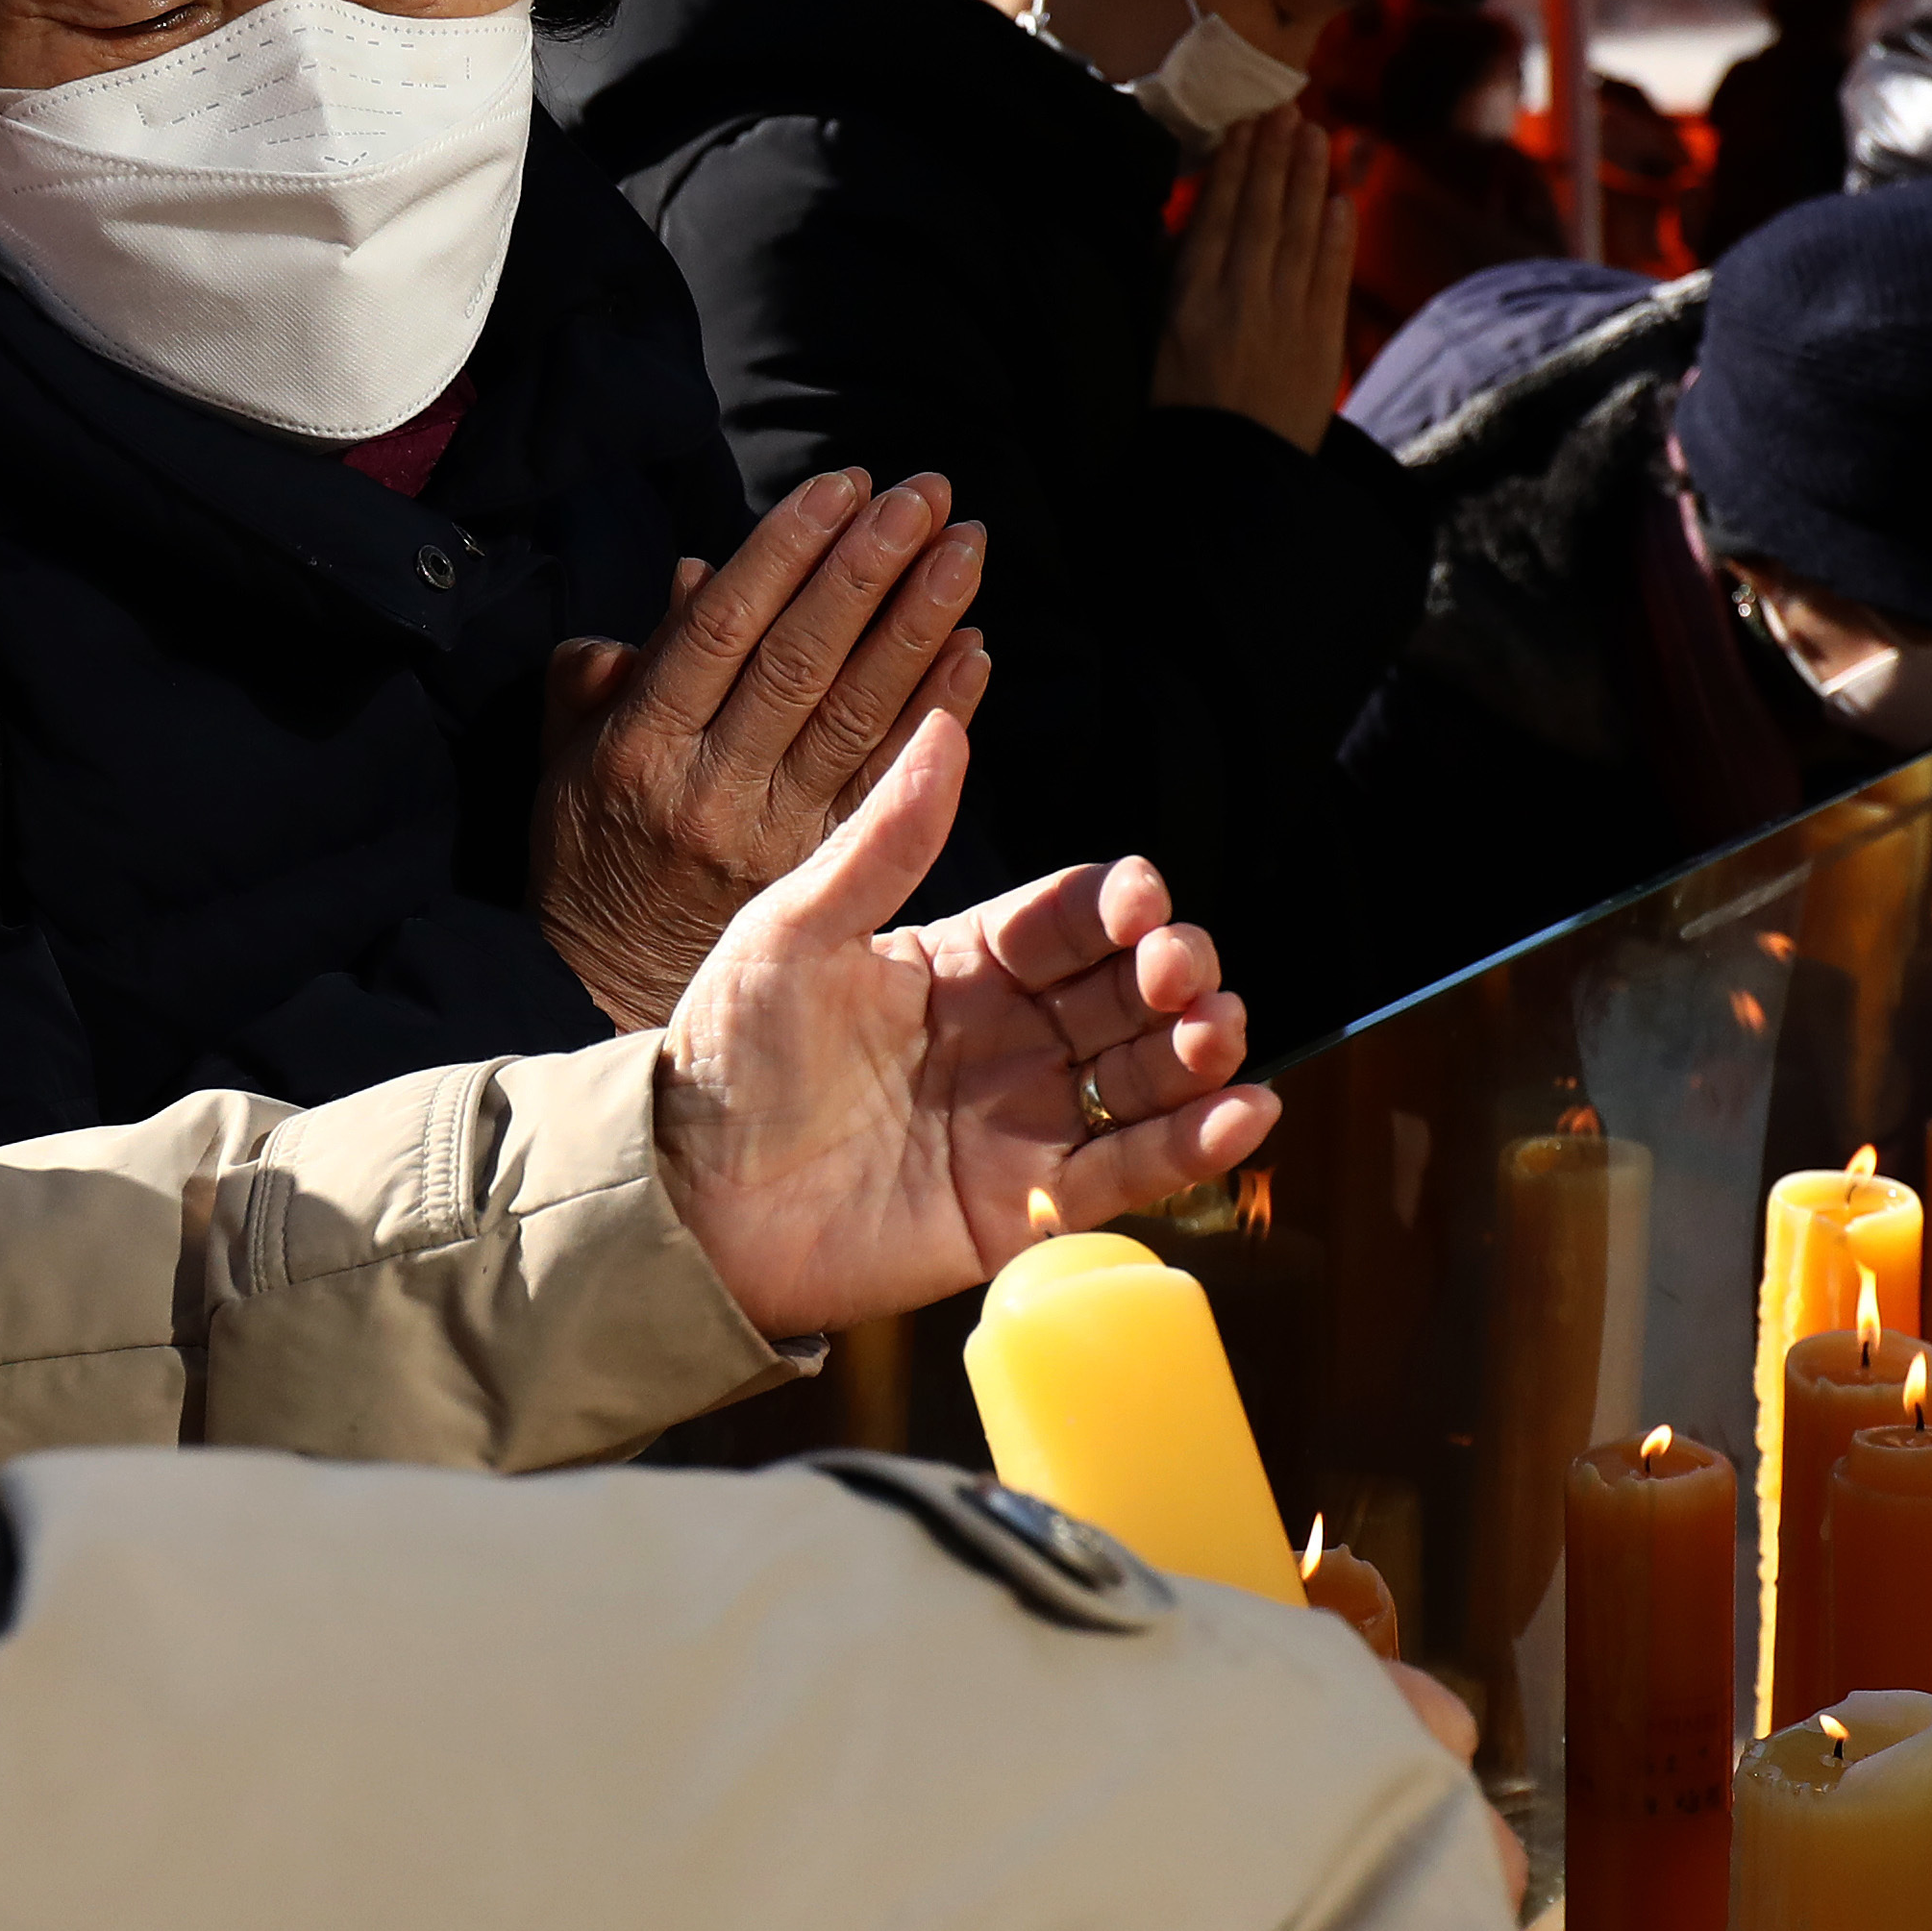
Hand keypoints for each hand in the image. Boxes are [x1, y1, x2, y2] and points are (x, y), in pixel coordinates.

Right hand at [535, 469, 996, 1029]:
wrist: (605, 983)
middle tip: (923, 498)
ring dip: (919, 625)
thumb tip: (699, 575)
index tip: (843, 486)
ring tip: (964, 549)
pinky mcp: (822, 873)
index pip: (722, 630)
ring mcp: (774, 835)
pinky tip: (974, 651)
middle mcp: (712, 787)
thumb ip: (615, 663)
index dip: (787, 552)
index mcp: (641, 745)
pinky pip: (888, 781)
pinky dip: (937, 711)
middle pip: (801, 663)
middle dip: (868, 570)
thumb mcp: (566, 750)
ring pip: (857, 715)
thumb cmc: (589, 845)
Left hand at [649, 711, 1269, 1342]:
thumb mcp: (792, 932)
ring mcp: (1025, 1119)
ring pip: (1146, 1074)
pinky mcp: (1028, 1205)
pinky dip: (1198, 1145)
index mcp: (960, 959)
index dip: (1118, 901)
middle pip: (1127, 989)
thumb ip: (882, 842)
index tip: (1139, 896)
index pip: (1070, 915)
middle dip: (1173, 971)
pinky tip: (1246, 1113)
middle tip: (1175, 973)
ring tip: (1217, 1034)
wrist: (685, 1202)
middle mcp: (1008, 1034)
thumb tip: (943, 725)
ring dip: (1200, 1049)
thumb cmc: (722, 1059)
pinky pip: (1132, 1169)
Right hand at [1151, 111, 1355, 451]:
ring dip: (1309, 179)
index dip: (1234, 167)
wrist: (1227, 479)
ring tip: (1314, 134)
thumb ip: (1169, 284)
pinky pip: (1332, 276)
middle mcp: (1241, 298)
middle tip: (1285, 108)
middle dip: (1274, 157)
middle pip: (1263, 212)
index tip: (1244, 126)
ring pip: (1301, 233)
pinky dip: (1339, 236)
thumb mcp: (1155, 343)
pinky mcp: (1321, 342)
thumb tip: (1177, 230)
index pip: (1217, 215)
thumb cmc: (1179, 415)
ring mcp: (1286, 317)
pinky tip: (1341, 200)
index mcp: (1191, 298)